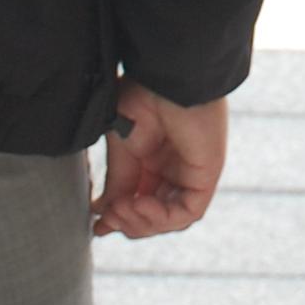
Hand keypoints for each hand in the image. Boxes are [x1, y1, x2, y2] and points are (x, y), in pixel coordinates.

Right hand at [95, 82, 227, 238]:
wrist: (166, 78)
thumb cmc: (143, 98)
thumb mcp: (123, 147)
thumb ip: (119, 182)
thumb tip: (103, 213)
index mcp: (154, 160)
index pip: (139, 200)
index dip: (120, 218)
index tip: (98, 227)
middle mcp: (174, 169)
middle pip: (154, 216)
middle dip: (128, 222)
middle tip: (108, 216)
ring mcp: (191, 174)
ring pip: (169, 219)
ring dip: (141, 222)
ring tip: (121, 208)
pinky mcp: (206, 176)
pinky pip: (188, 213)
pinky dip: (161, 218)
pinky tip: (139, 203)